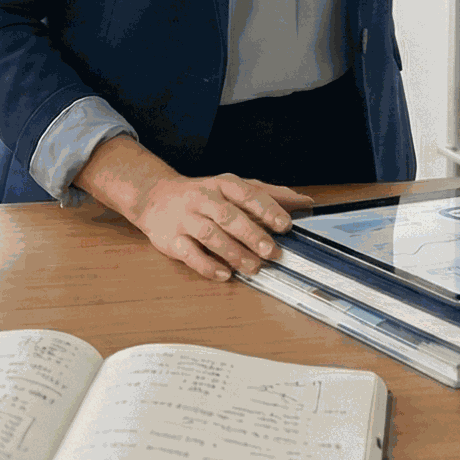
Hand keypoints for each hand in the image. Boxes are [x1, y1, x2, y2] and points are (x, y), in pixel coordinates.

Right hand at [129, 171, 314, 279]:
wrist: (155, 197)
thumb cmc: (203, 194)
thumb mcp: (234, 187)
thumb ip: (268, 194)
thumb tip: (304, 202)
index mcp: (222, 184)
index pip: (247, 193)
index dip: (267, 209)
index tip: (285, 225)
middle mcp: (203, 199)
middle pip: (228, 216)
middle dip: (252, 235)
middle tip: (272, 252)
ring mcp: (185, 219)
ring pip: (210, 236)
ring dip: (233, 253)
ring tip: (253, 267)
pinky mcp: (171, 240)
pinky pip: (189, 254)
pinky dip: (208, 266)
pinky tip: (224, 274)